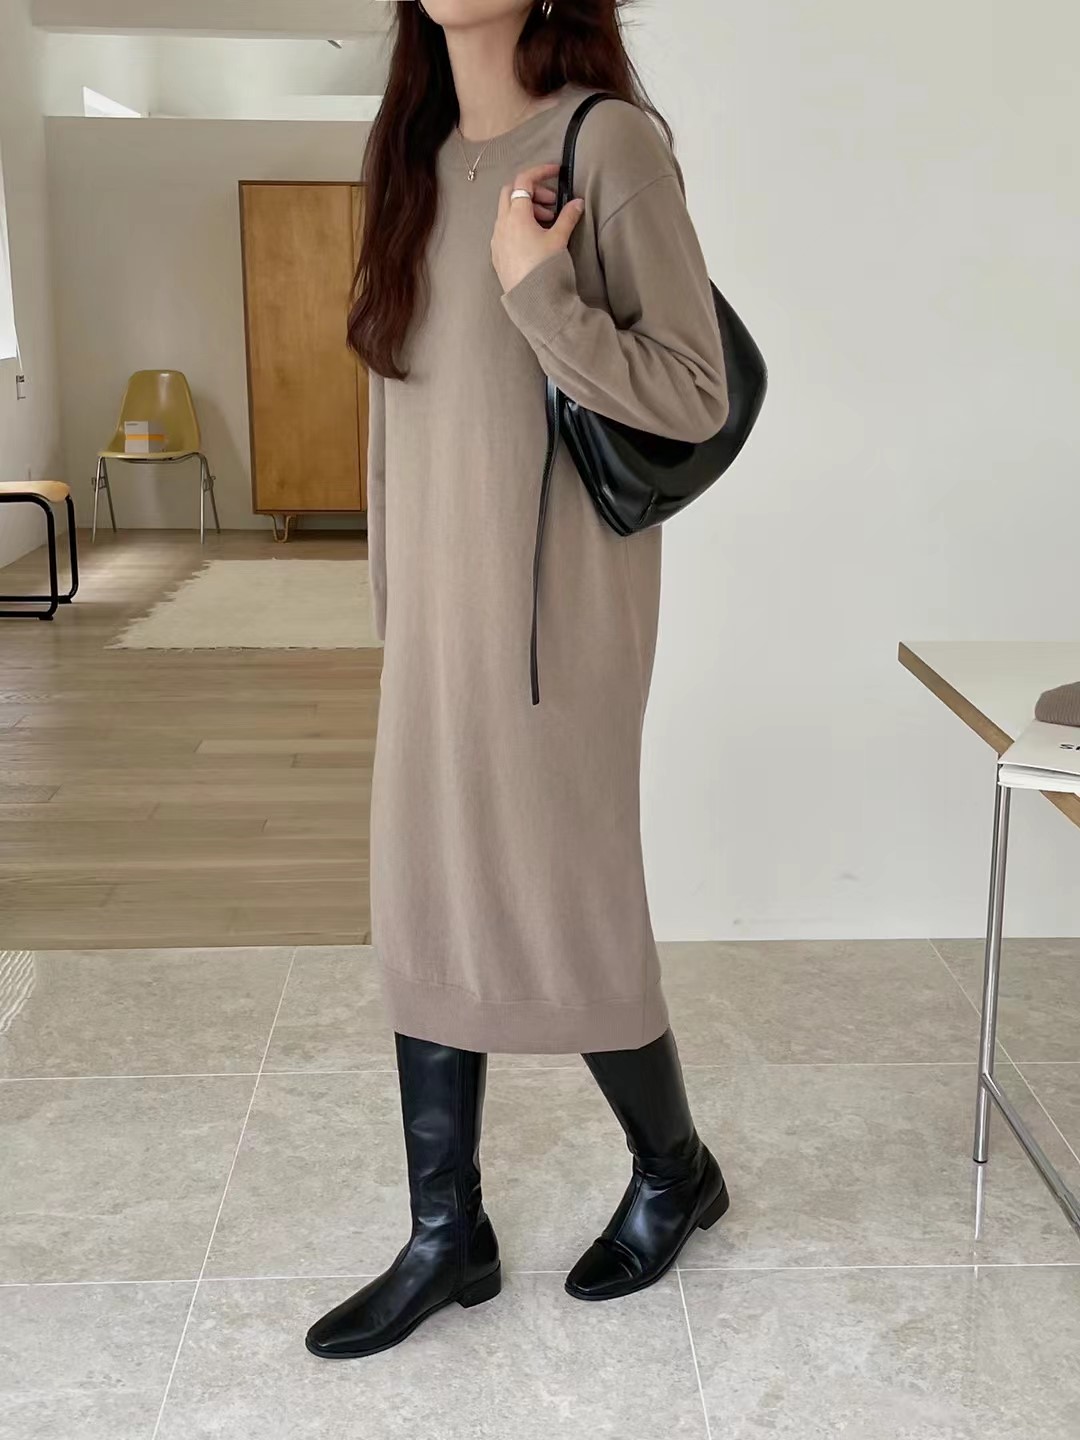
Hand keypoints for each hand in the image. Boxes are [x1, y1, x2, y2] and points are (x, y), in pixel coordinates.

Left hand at [492, 163, 585, 292]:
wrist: (532, 302)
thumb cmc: (545, 269)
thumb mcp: (559, 239)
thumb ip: (568, 217)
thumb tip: (578, 203)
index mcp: (516, 215)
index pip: (524, 180)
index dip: (540, 172)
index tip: (556, 172)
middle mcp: (502, 224)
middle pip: (511, 192)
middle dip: (532, 192)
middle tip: (551, 203)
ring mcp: (497, 240)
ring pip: (506, 211)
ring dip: (526, 209)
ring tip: (547, 223)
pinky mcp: (497, 255)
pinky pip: (504, 230)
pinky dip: (518, 225)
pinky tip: (533, 238)